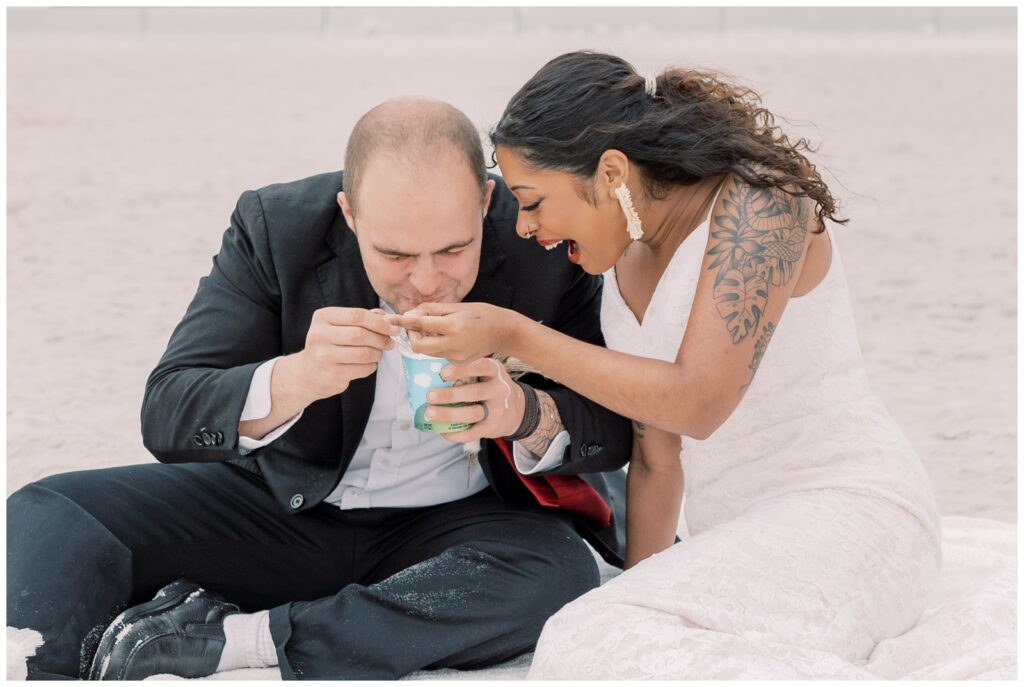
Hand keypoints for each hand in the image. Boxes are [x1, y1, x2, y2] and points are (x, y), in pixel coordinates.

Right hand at [289, 307, 398, 403]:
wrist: (308, 373)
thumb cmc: (329, 344)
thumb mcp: (340, 325)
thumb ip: (363, 318)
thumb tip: (387, 318)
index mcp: (323, 317)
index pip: (357, 315)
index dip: (379, 322)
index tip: (393, 327)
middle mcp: (319, 335)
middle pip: (360, 335)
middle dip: (381, 339)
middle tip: (390, 342)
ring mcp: (323, 356)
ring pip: (364, 353)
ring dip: (378, 354)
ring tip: (378, 353)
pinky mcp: (331, 374)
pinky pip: (362, 369)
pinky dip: (371, 366)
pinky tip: (368, 364)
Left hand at [387, 302, 517, 364]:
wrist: (504, 331)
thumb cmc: (482, 315)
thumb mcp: (458, 306)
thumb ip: (432, 310)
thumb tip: (411, 314)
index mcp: (453, 326)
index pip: (420, 324)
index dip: (404, 320)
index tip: (393, 318)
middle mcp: (453, 344)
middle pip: (418, 346)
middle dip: (412, 335)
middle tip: (416, 325)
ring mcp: (456, 357)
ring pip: (427, 351)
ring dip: (423, 340)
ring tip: (432, 329)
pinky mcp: (458, 364)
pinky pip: (438, 355)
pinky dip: (436, 346)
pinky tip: (444, 337)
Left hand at [423, 357, 525, 443]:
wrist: (516, 409)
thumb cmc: (490, 386)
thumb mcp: (487, 372)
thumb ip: (468, 369)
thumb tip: (431, 369)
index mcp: (495, 371)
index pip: (480, 367)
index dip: (461, 370)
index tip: (442, 373)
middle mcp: (499, 389)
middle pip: (474, 392)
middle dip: (450, 395)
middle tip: (430, 395)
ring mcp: (498, 410)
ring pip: (472, 413)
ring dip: (449, 414)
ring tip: (430, 413)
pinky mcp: (493, 427)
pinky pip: (472, 433)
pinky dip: (455, 434)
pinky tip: (442, 431)